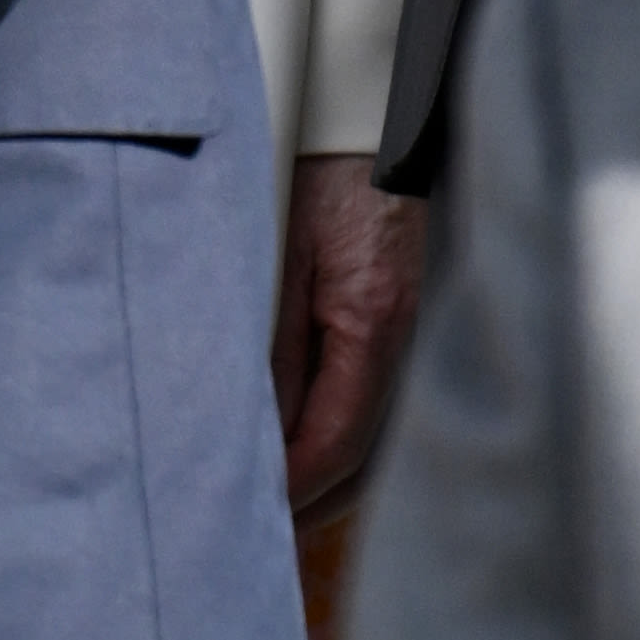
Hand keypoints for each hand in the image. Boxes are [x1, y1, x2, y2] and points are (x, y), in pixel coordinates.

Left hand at [270, 154, 426, 516]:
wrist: (364, 107)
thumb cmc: (310, 164)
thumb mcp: (274, 248)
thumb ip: (265, 338)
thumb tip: (246, 424)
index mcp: (371, 321)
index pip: (336, 444)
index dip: (289, 491)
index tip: (245, 518)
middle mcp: (398, 336)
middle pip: (357, 458)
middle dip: (301, 502)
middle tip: (240, 532)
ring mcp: (399, 328)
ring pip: (364, 436)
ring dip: (314, 476)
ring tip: (257, 507)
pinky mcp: (387, 315)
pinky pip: (361, 399)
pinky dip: (324, 435)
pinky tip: (286, 447)